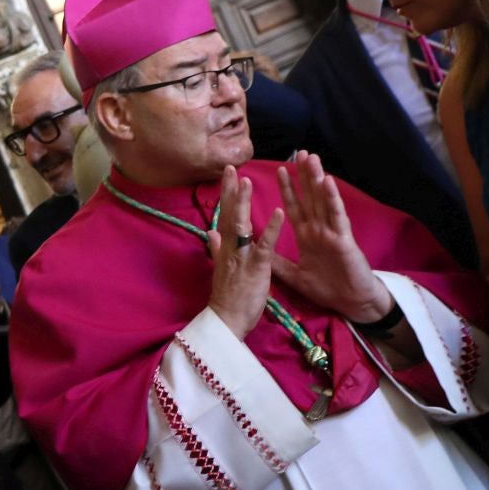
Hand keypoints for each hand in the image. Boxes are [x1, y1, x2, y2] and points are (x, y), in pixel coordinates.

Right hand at [204, 165, 284, 340]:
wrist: (227, 321)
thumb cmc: (228, 298)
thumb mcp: (221, 270)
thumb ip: (217, 249)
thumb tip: (209, 233)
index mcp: (225, 249)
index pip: (224, 217)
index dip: (226, 195)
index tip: (227, 176)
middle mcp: (230, 249)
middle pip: (229, 215)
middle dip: (230, 191)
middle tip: (231, 168)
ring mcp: (242, 257)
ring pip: (242, 225)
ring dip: (244, 202)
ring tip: (247, 180)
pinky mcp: (257, 267)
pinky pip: (265, 245)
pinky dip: (271, 228)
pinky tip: (278, 212)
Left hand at [271, 151, 390, 323]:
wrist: (352, 303)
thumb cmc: (328, 288)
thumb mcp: (295, 275)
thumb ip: (278, 262)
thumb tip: (257, 251)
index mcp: (308, 236)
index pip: (295, 207)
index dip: (288, 189)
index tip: (280, 170)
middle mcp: (320, 230)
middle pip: (310, 197)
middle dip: (304, 176)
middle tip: (300, 153)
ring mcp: (332, 232)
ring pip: (323, 200)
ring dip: (317, 179)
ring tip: (312, 158)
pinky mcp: (343, 240)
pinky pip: (336, 216)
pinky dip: (332, 199)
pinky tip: (327, 182)